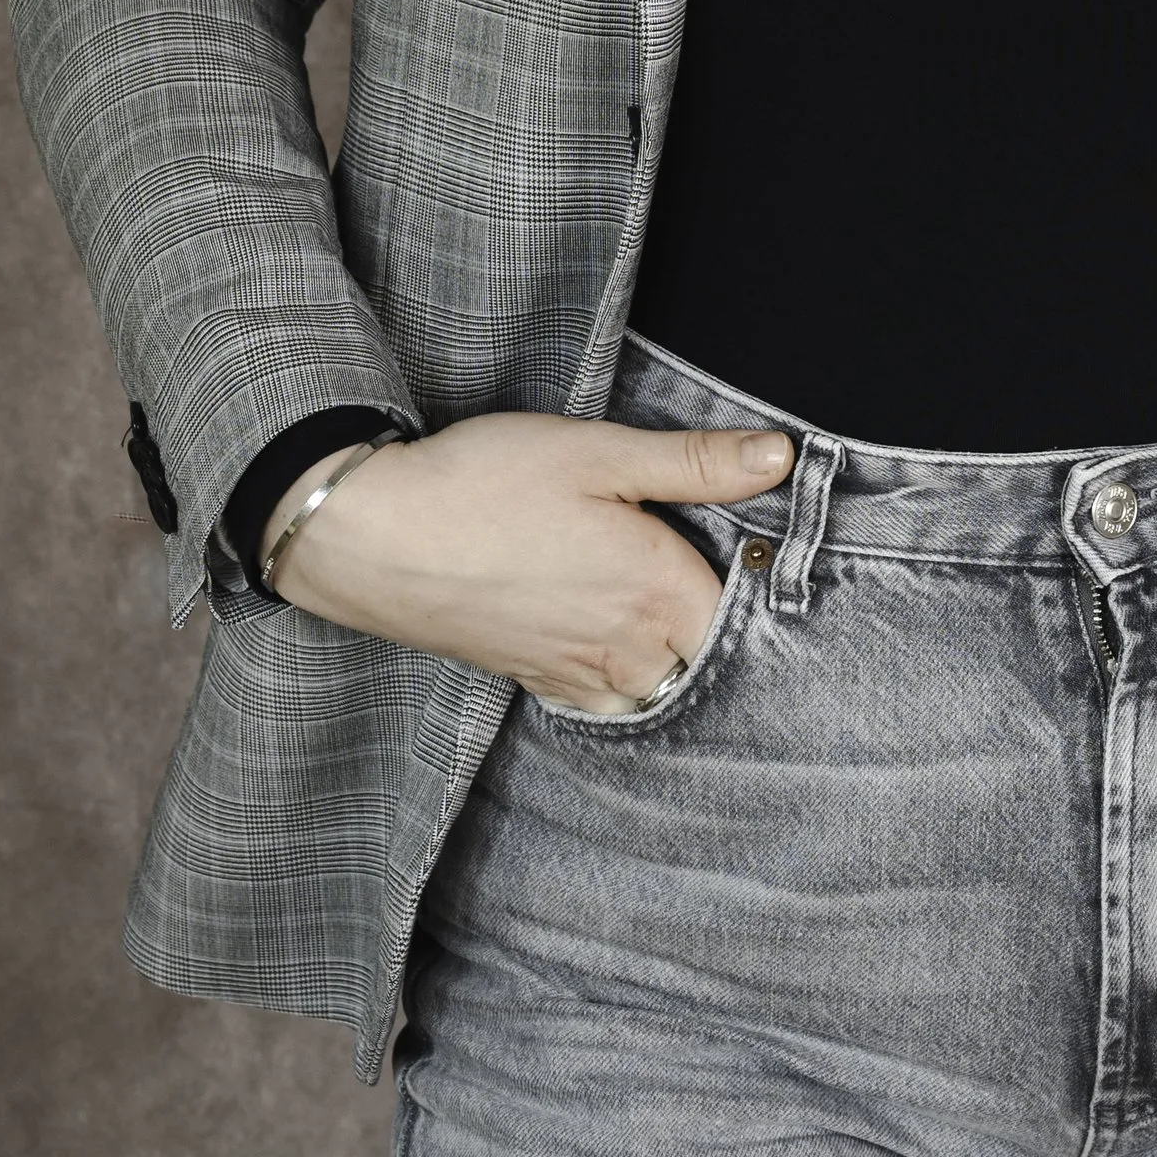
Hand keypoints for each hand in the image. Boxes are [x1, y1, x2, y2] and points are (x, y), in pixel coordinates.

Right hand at [264, 410, 794, 710]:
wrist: (375, 538)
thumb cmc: (486, 484)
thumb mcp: (600, 452)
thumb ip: (696, 462)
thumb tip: (780, 455)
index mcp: (659, 590)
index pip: (745, 609)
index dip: (756, 577)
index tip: (754, 545)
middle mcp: (628, 649)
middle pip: (707, 657)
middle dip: (718, 623)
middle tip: (712, 572)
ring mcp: (580, 675)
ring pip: (659, 688)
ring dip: (673, 657)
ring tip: (666, 606)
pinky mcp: (536, 682)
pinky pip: (607, 704)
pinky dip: (625, 683)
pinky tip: (614, 641)